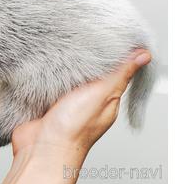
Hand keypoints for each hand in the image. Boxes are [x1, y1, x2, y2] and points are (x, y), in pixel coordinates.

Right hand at [4, 49, 151, 183]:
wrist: (41, 148)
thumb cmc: (73, 129)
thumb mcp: (101, 94)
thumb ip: (120, 74)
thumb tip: (143, 56)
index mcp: (105, 101)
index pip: (114, 73)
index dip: (111, 55)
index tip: (108, 35)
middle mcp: (86, 102)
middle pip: (89, 74)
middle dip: (85, 59)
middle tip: (81, 38)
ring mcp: (65, 103)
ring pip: (68, 78)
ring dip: (64, 67)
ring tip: (62, 48)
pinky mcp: (46, 103)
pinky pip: (49, 85)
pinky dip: (47, 76)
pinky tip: (46, 66)